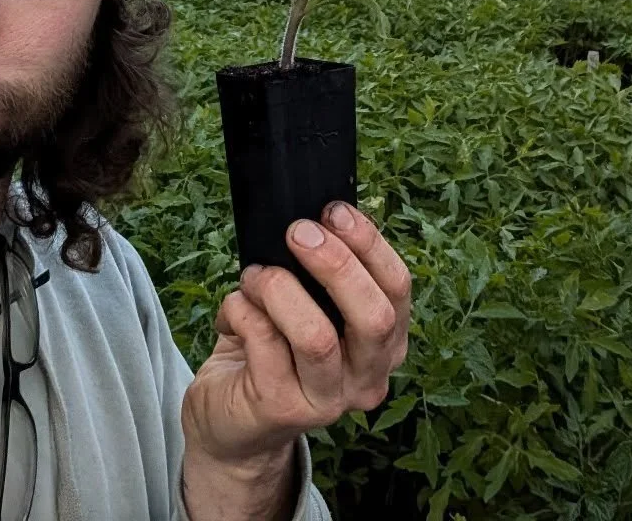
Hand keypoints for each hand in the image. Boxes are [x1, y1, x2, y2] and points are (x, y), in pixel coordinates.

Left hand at [180, 201, 410, 515]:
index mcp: (385, 344)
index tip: (333, 211)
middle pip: (374, 316)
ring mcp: (327, 400)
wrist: (232, 419)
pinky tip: (233, 308)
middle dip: (336, 263)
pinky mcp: (281, 408)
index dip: (369, 243)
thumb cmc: (274, 347)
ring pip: (318, 336)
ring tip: (256, 275)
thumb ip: (323, 273)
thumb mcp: (311, 307)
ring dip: (280, 288)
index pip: (398, 288)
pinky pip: (264, 342)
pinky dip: (241, 309)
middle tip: (298, 233)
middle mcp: (367, 378)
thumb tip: (316, 219)